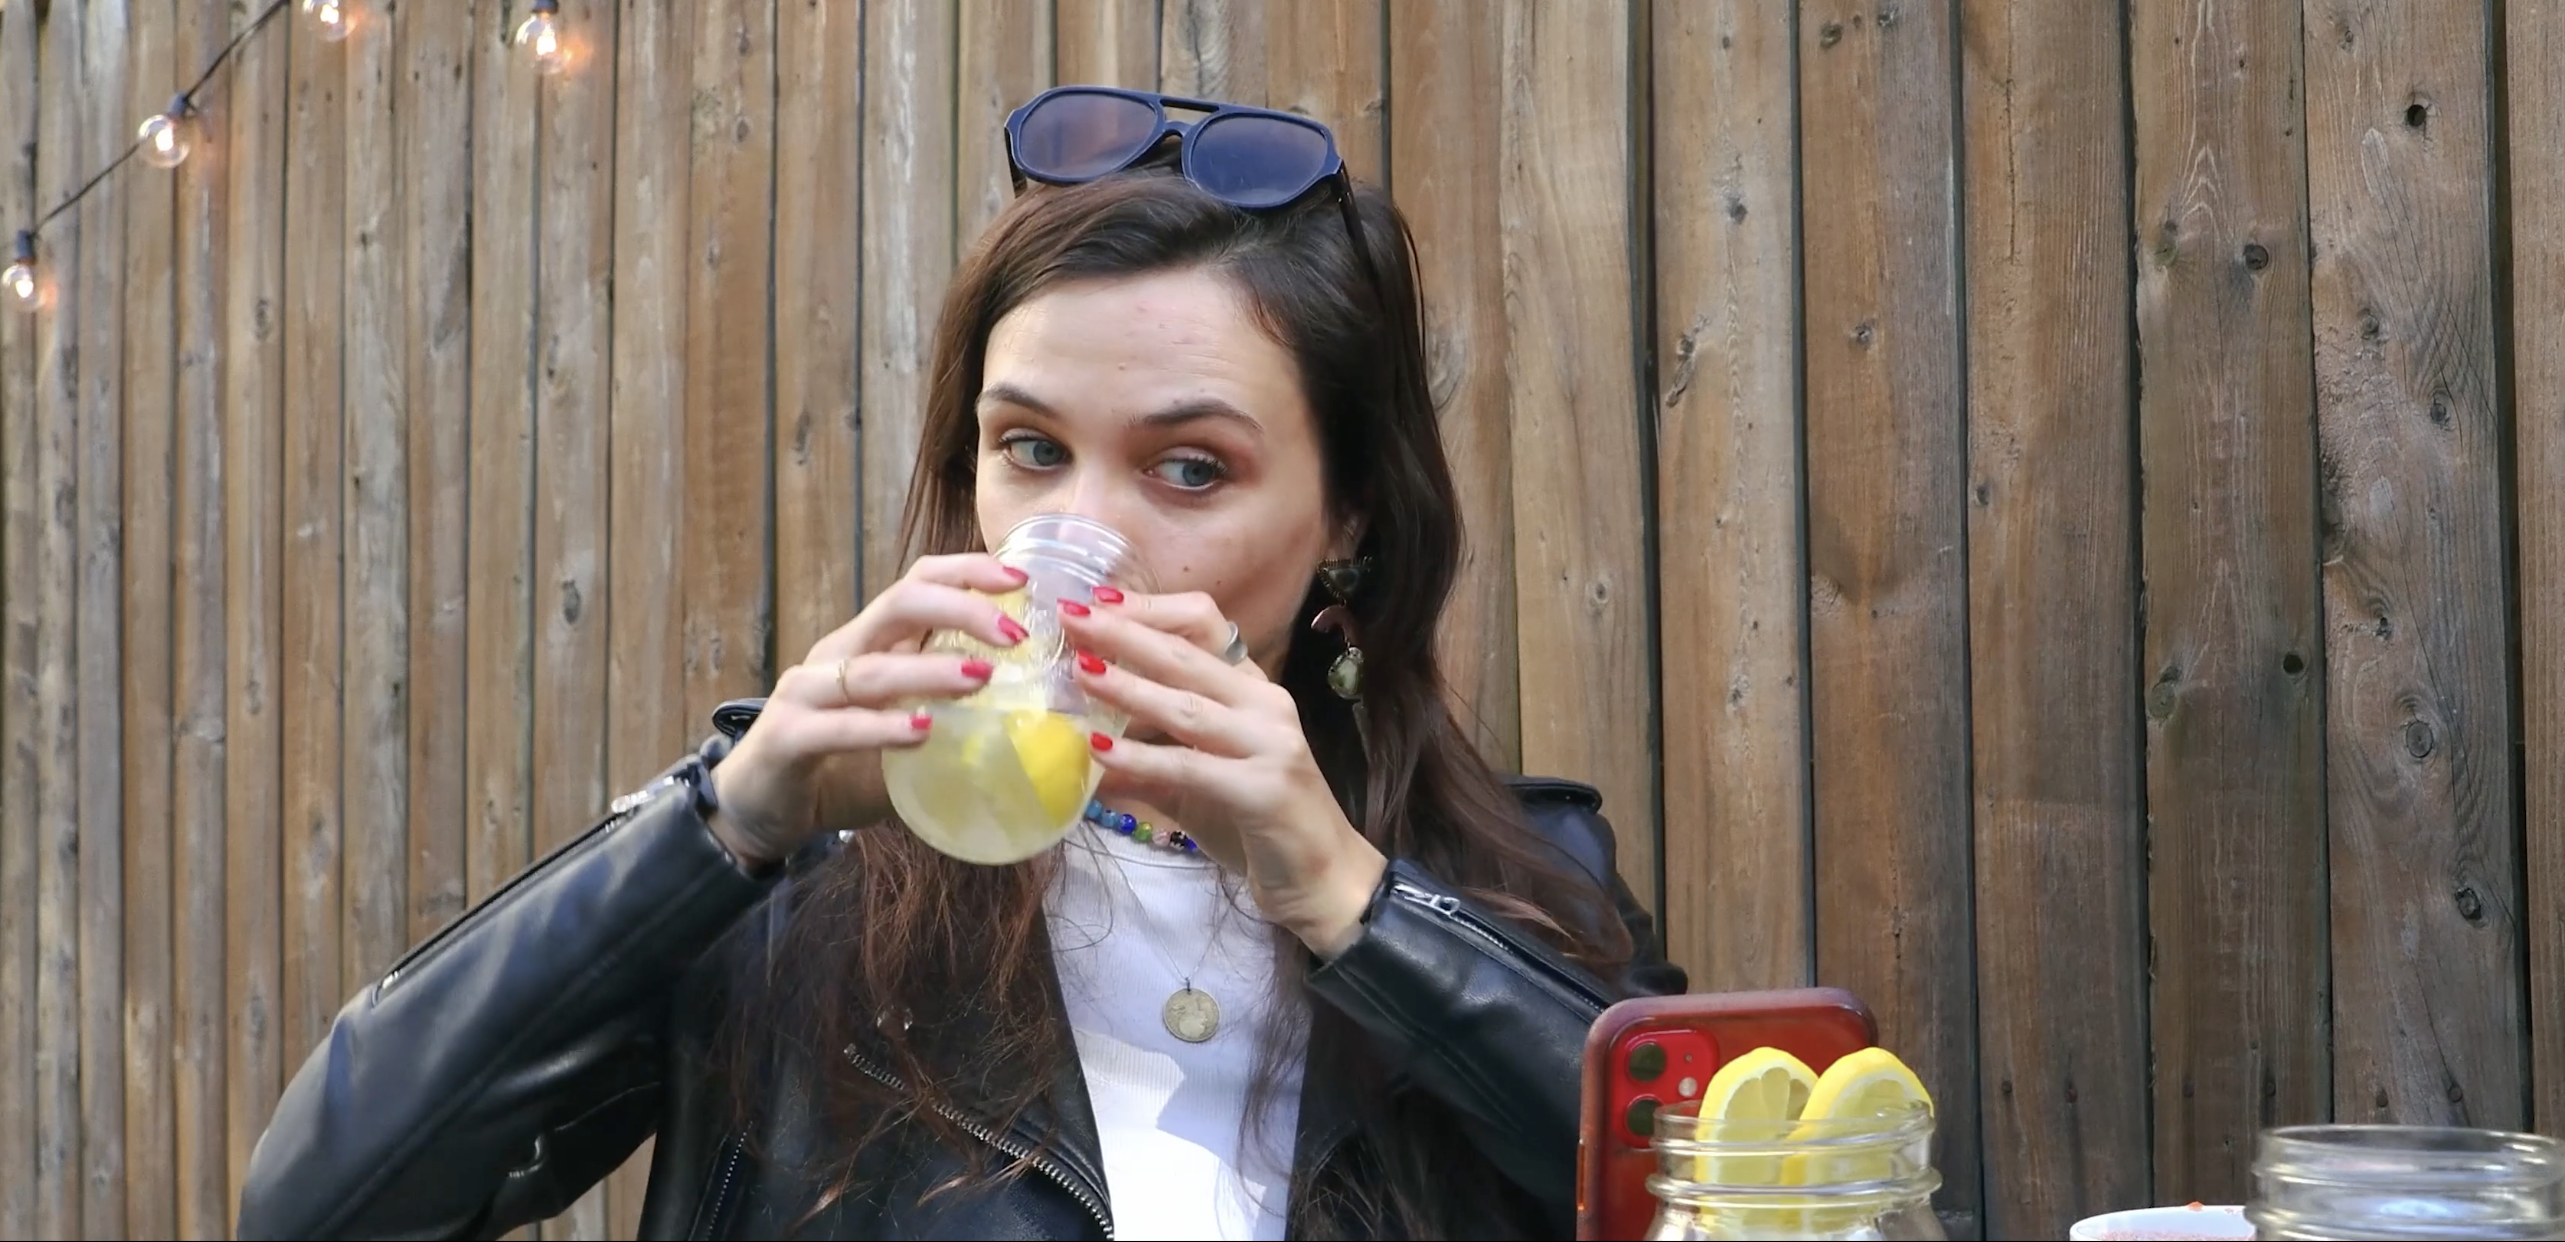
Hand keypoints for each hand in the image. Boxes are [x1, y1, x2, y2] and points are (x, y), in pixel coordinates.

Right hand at [708, 554, 1030, 866]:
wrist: (759, 810)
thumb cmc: (841, 767)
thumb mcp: (906, 732)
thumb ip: (952, 718)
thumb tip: (1033, 722)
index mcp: (870, 643)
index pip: (919, 584)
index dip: (968, 572)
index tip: (1021, 579)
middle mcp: (838, 655)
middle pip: (900, 605)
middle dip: (961, 608)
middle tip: (1015, 633)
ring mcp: (807, 692)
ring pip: (872, 668)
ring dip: (930, 670)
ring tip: (981, 677)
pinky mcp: (786, 736)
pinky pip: (837, 726)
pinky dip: (880, 727)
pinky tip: (920, 732)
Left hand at [1061, 590, 1387, 957]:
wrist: (1323, 880)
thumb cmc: (1258, 824)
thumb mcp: (1197, 782)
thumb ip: (1149, 759)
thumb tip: (1082, 746)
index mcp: (1252, 689)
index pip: (1204, 622)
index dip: (1149, 608)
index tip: (1096, 604)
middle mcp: (1266, 704)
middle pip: (1187, 654)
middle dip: (1124, 633)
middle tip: (1070, 618)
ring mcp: (1271, 743)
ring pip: (1189, 705)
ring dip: (1129, 688)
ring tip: (1080, 674)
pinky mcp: (1265, 789)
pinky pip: (1193, 766)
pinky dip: (1144, 758)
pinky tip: (1102, 753)